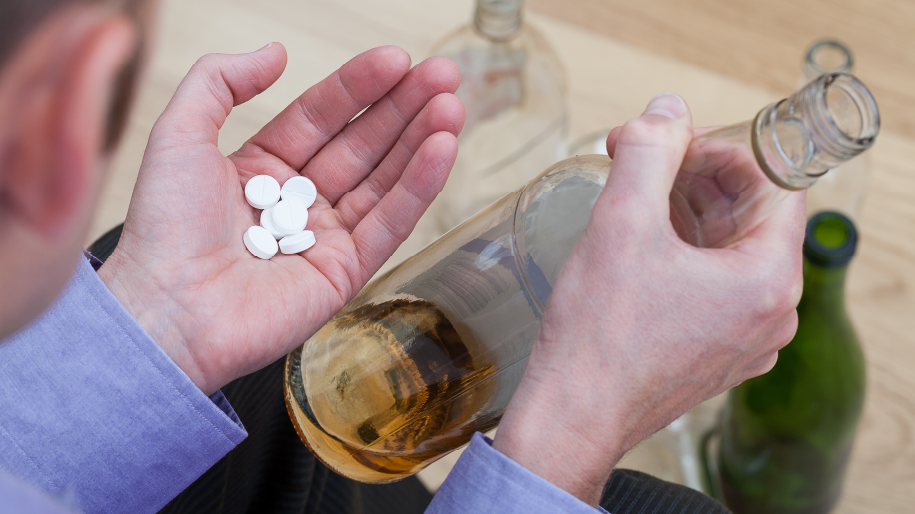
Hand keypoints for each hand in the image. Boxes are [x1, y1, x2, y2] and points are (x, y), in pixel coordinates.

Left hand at [99, 45, 463, 394]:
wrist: (166, 312)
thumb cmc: (163, 231)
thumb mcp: (179, 134)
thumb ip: (220, 82)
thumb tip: (275, 51)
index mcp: (262, 169)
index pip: (322, 116)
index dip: (359, 86)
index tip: (395, 59)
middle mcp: (299, 202)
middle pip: (363, 144)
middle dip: (404, 107)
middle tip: (443, 73)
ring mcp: (325, 238)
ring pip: (384, 180)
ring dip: (421, 141)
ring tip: (452, 105)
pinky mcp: (345, 273)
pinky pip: (390, 223)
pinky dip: (418, 187)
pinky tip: (442, 150)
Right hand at [492, 94, 803, 504]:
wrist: (573, 416)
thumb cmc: (599, 334)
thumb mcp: (621, 224)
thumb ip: (649, 151)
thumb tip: (665, 111)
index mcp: (769, 280)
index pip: (774, 183)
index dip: (724, 149)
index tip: (670, 143)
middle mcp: (771, 314)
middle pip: (751, 216)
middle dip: (698, 177)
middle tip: (642, 160)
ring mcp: (744, 340)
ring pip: (729, 250)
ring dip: (688, 211)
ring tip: (633, 195)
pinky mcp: (713, 354)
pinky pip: (713, 285)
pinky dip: (683, 252)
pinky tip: (639, 241)